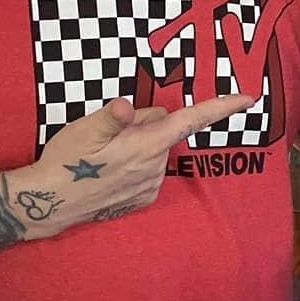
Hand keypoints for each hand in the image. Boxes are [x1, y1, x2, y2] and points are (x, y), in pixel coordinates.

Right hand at [8, 94, 254, 237]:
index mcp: (148, 144)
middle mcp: (156, 167)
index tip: (248, 98)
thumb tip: (129, 106)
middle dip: (145, 125)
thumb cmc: (67, 160)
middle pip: (163, 131)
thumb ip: (115, 116)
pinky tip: (107, 172)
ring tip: (103, 155)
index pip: (192, 120)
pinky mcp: (141, 199)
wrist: (51, 202)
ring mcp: (150, 186)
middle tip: (109, 131)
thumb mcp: (85, 128)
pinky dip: (132, 166)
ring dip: (137, 147)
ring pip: (153, 151)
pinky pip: (146, 171)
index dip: (222, 107)